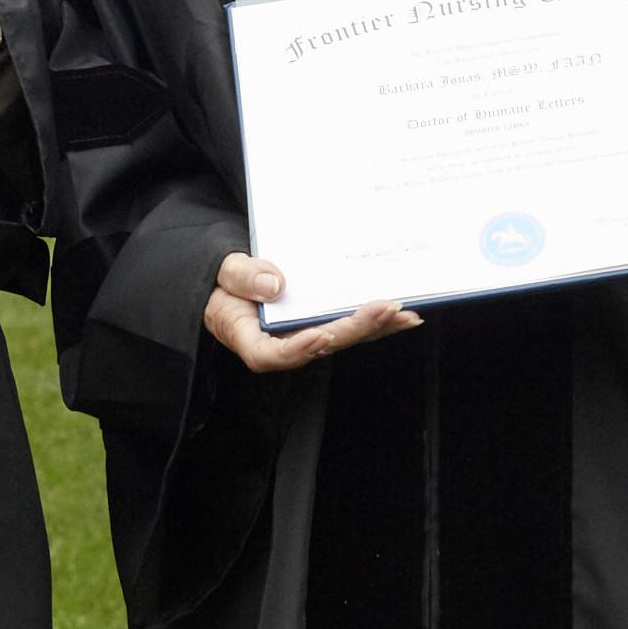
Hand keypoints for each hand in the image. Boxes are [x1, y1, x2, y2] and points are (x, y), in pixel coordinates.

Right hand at [200, 253, 421, 372]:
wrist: (230, 288)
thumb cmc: (224, 285)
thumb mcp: (223, 273)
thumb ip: (242, 278)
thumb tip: (276, 285)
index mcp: (251, 339)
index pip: (272, 355)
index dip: (298, 349)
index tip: (319, 335)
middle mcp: (284, 345)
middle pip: (321, 344)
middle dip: (355, 327)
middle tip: (384, 309)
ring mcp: (307, 338)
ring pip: (343, 339)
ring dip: (375, 327)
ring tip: (404, 314)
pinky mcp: (322, 328)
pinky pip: (351, 328)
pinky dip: (377, 322)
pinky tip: (404, 315)